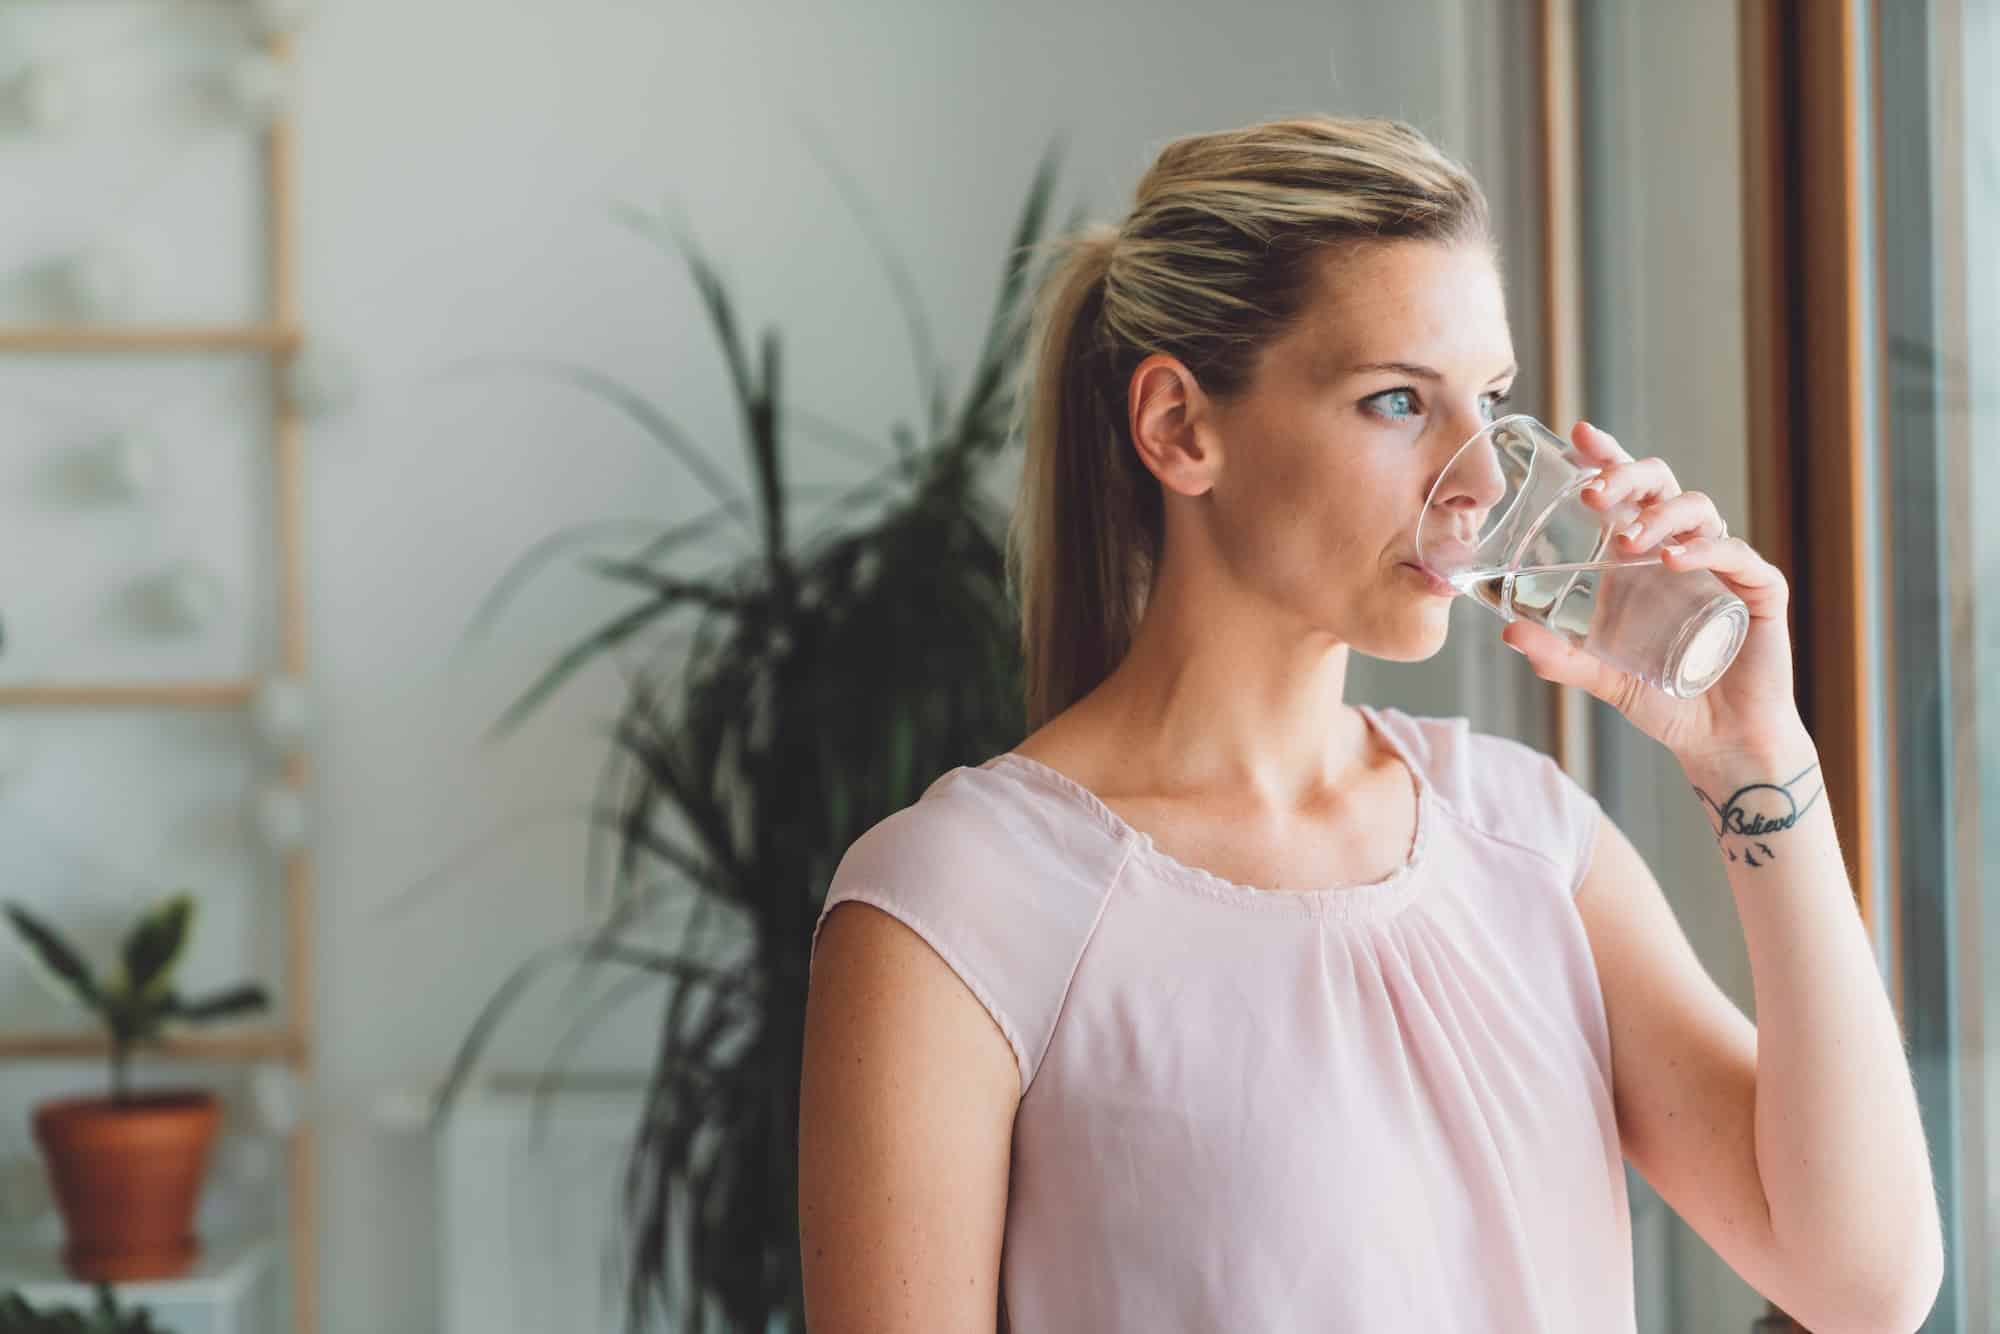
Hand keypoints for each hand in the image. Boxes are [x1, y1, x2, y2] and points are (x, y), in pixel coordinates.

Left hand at [1499, 421, 1807, 763]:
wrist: (1721, 743)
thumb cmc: (1665, 700)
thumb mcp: (1601, 676)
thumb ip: (1559, 657)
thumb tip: (1508, 633)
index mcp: (1643, 558)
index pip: (1628, 493)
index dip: (1608, 458)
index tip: (1578, 435)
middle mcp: (1683, 552)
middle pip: (1661, 487)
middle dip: (1627, 477)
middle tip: (1593, 494)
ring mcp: (1723, 567)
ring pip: (1698, 511)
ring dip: (1660, 517)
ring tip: (1630, 541)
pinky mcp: (1759, 592)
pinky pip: (1736, 555)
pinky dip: (1706, 550)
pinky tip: (1675, 560)